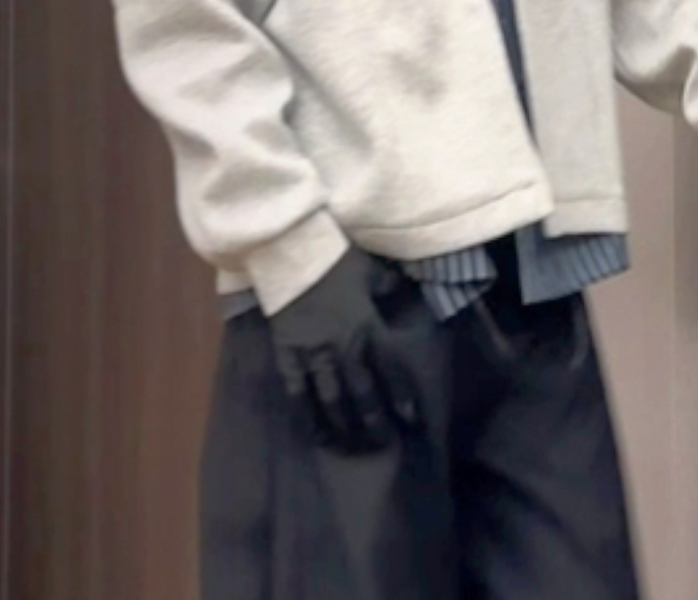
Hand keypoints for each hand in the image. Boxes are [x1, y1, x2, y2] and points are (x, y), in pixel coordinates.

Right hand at [268, 248, 420, 453]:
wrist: (289, 250)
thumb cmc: (332, 257)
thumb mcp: (369, 268)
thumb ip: (387, 285)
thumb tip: (403, 290)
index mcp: (366, 325)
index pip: (390, 368)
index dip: (401, 395)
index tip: (410, 419)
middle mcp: (342, 346)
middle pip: (362, 392)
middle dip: (375, 420)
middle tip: (383, 443)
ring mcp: (312, 353)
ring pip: (331, 399)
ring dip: (343, 425)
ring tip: (351, 446)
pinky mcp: (286, 354)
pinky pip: (296, 392)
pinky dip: (306, 415)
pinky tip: (314, 433)